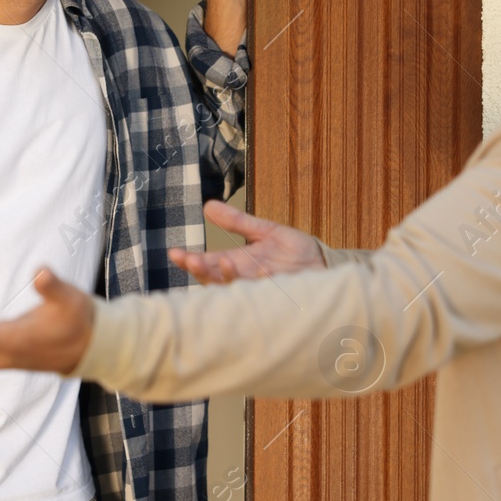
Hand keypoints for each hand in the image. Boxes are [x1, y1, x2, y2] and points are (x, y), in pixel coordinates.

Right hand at [169, 199, 325, 284]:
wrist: (324, 265)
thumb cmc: (294, 251)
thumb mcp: (264, 230)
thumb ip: (237, 221)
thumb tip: (208, 205)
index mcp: (237, 264)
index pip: (208, 264)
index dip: (190, 261)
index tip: (176, 253)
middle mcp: (244, 279)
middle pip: (215, 280)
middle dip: (202, 272)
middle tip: (192, 261)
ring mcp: (260, 289)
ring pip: (236, 289)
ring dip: (229, 276)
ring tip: (226, 260)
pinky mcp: (279, 295)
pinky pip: (267, 292)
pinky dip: (263, 282)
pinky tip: (260, 270)